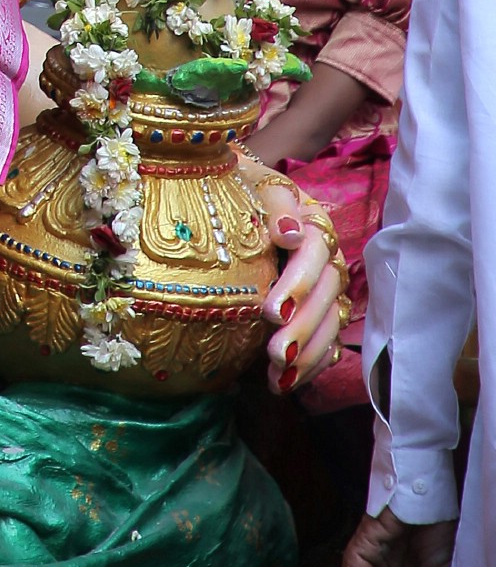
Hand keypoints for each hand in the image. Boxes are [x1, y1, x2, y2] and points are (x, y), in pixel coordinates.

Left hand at [248, 171, 346, 392]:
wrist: (235, 194)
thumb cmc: (241, 189)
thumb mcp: (253, 184)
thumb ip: (276, 205)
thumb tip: (292, 233)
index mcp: (313, 223)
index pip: (317, 254)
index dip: (300, 284)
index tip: (272, 311)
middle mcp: (326, 259)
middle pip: (328, 295)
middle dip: (304, 327)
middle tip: (276, 352)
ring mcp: (326, 290)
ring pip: (331, 324)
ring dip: (308, 353)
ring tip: (278, 375)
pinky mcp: (318, 315)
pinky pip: (325, 345)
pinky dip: (308, 366)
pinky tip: (281, 382)